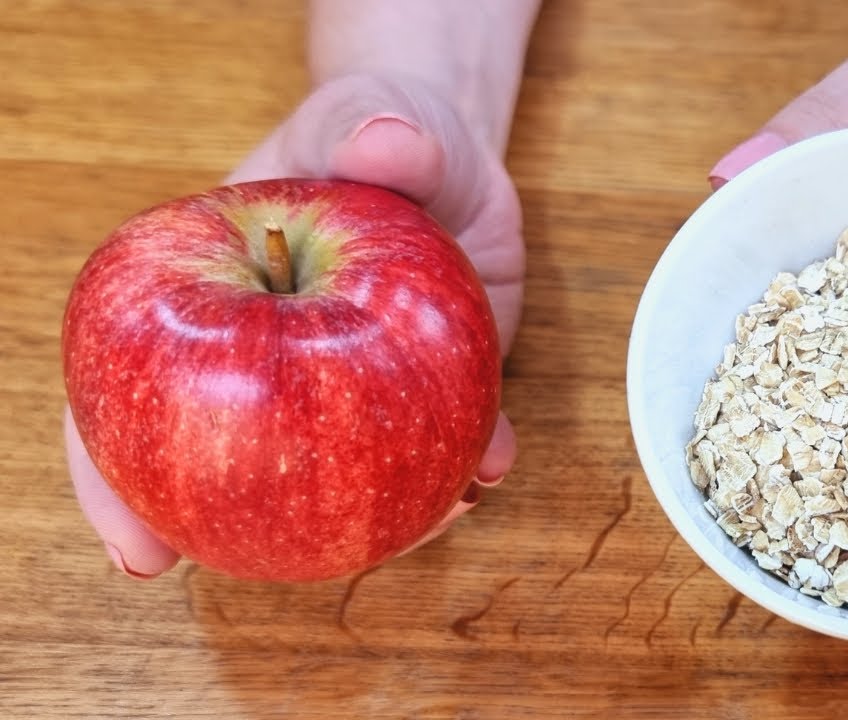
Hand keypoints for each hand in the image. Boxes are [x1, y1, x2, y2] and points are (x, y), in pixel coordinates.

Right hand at [65, 72, 524, 577]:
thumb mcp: (372, 116)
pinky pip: (435, 443)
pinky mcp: (420, 389)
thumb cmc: (385, 131)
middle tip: (287, 572)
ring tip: (430, 518)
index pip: (137, 380)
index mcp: (218, 289)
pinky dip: (462, 465)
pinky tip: (488, 468)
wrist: (454, 161)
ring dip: (381, 516)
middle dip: (250, 530)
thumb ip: (372, 126)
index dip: (115, 473)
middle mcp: (271, 354)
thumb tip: (381, 144)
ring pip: (341, 474)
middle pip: (224, 459)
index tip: (136, 553)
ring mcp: (347, 384)